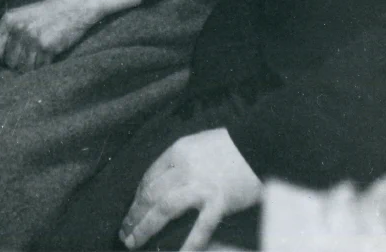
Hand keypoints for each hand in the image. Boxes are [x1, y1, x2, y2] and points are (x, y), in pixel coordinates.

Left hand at [0, 0, 139, 69]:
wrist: (75, 5)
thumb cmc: (48, 13)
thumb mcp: (23, 16)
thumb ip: (9, 34)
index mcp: (8, 19)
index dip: (0, 58)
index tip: (8, 59)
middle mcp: (18, 28)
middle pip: (9, 62)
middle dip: (18, 64)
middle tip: (30, 56)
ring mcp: (32, 38)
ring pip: (24, 68)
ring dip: (32, 67)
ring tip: (40, 55)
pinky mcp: (47, 46)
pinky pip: (39, 68)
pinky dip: (44, 66)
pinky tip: (49, 54)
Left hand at [121, 127, 260, 249]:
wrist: (261, 143)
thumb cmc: (231, 146)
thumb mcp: (197, 145)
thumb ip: (180, 163)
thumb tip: (164, 185)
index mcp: (177, 151)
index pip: (148, 177)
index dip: (136, 197)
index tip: (131, 211)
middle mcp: (184, 168)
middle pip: (151, 193)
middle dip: (134, 215)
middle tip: (124, 232)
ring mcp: (201, 186)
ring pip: (164, 208)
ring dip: (145, 227)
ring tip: (134, 241)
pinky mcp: (219, 201)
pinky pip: (200, 227)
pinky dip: (188, 244)